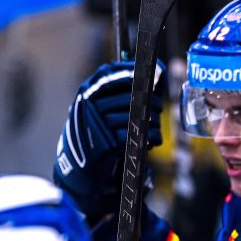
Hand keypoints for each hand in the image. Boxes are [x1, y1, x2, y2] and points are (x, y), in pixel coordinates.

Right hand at [53, 60, 165, 222]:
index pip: (111, 73)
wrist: (81, 168)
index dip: (132, 72)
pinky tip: (155, 139)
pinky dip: (151, 136)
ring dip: (153, 120)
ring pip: (137, 114)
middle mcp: (89, 104)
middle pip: (130, 94)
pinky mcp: (107, 141)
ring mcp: (97, 123)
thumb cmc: (96, 134)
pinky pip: (137, 133)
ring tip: (156, 126)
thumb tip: (148, 72)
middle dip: (150, 101)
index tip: (150, 75)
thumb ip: (115, 93)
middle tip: (159, 107)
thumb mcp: (97, 109)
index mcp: (86, 93)